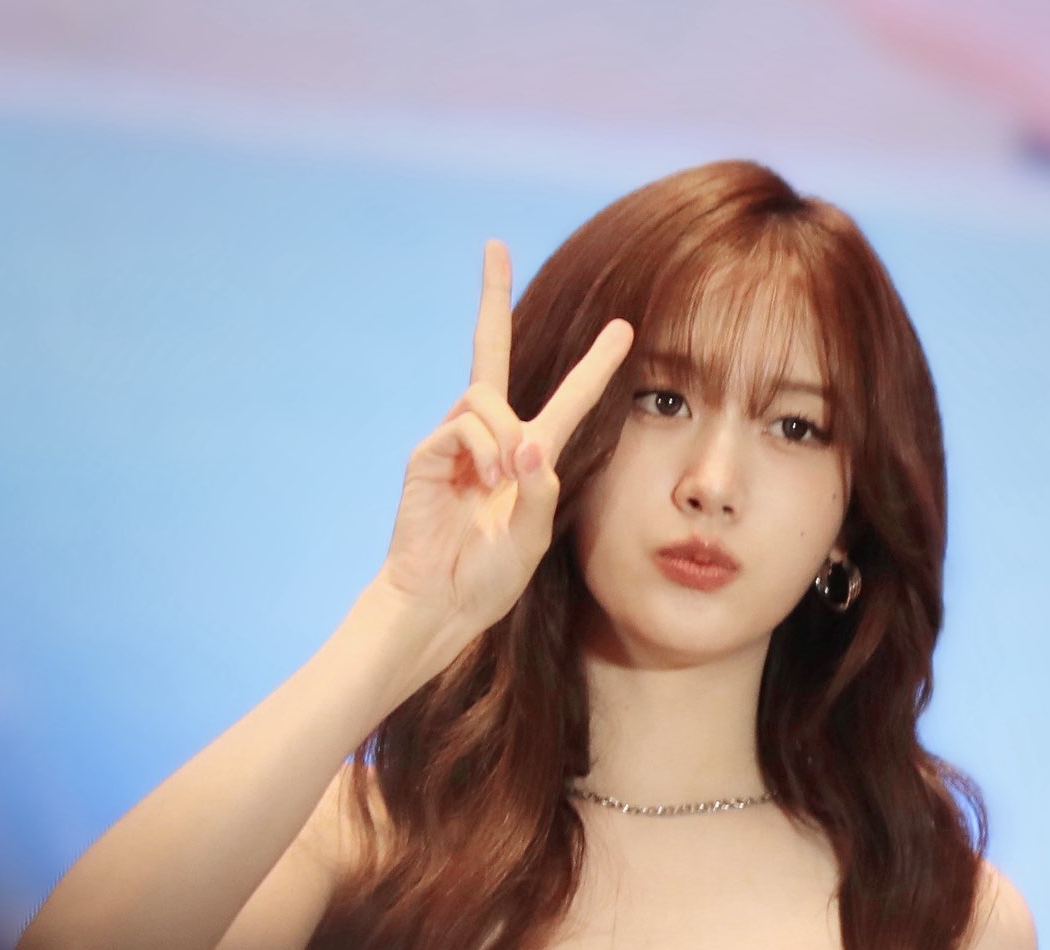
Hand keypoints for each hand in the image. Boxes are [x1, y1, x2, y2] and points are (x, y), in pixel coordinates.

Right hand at [377, 238, 632, 640]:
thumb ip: (542, 492)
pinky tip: (484, 483)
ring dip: (502, 436)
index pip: (567, 398)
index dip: (594, 364)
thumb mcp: (534, 539)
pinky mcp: (427, 455)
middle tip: (493, 245)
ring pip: (485, 400)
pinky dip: (482, 450)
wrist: (438, 604)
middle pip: (490, 353)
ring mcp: (455, 444)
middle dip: (490, 297)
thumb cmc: (487, 579)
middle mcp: (492, 441)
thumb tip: (526, 443)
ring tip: (502, 483)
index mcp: (530, 458)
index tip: (622, 327)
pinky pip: (462, 425)